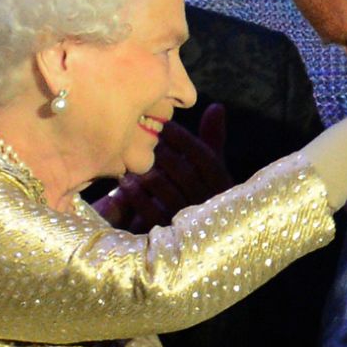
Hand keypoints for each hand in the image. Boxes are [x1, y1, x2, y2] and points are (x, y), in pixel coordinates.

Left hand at [95, 104, 230, 231]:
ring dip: (145, 171)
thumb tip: (217, 106)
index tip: (165, 124)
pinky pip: (149, 210)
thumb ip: (213, 139)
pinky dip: (136, 194)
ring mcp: (188, 220)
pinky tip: (124, 182)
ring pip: (164, 189)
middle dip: (161, 151)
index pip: (205, 157)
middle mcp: (209, 204)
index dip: (184, 139)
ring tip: (129, 156)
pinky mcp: (168, 236)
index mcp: (222, 186)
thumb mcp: (211, 168)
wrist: (193, 240)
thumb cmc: (201, 191)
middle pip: (183, 171)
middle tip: (140, 135)